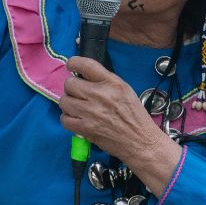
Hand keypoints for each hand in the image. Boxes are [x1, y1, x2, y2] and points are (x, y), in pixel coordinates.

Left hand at [60, 56, 180, 191]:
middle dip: (72, 88)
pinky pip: (64, 119)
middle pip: (70, 83)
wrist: (141, 141)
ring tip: (78, 108)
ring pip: (64, 101)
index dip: (74, 63)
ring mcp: (91, 112)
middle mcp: (100, 95)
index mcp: (112, 83)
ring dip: (69, 104)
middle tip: (79, 94)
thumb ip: (105, 81)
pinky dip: (68, 119)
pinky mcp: (85, 128)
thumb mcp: (125, 90)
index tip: (71, 66)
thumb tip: (84, 75)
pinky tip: (77, 119)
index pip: (86, 64)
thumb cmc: (134, 116)